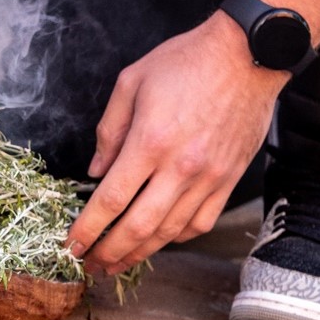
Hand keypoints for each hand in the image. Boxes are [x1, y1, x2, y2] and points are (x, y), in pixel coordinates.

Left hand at [65, 13, 287, 272]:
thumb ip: (109, 131)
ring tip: (118, 262)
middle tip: (90, 265)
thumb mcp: (131, 83)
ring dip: (141, 253)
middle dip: (109, 252)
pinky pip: (201, 221)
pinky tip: (160, 240)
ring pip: (171, 232)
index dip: (87, 229)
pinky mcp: (230, 179)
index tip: (71, 245)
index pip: (110, 200)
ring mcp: (209, 177)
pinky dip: (177, 237)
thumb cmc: (186, 62)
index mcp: (149, 142)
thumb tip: (94, 172)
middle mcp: (180, 167)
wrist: (248, 55)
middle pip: (139, 227)